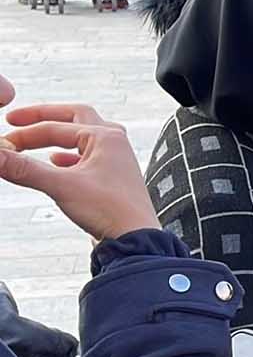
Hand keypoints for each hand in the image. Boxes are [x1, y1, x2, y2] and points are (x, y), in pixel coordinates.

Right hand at [0, 103, 159, 240]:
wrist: (135, 239)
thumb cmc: (110, 210)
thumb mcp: (60, 186)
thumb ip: (25, 169)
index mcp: (106, 137)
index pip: (55, 128)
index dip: (24, 134)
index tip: (3, 142)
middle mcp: (114, 143)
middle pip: (74, 118)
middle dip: (44, 118)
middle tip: (17, 120)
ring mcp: (115, 159)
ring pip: (82, 137)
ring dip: (56, 137)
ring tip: (32, 141)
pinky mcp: (112, 176)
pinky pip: (86, 156)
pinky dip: (67, 155)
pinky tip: (56, 162)